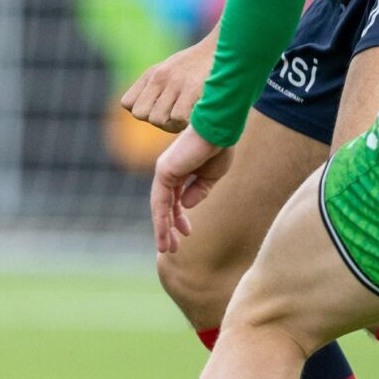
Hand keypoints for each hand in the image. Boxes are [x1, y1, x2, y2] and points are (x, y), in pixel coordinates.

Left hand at [121, 35, 214, 131]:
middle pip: (141, 114)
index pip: (128, 104)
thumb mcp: (173, 70)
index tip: (162, 108)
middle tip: (177, 115)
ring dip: (174, 125)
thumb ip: (157, 88)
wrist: (229, 46)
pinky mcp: (192, 89)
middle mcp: (160, 77)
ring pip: (158, 119)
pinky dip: (187, 123)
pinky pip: (178, 118)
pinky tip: (197, 115)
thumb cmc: (202, 65)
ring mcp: (175, 83)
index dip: (144, 111)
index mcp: (152, 73)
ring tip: (189, 115)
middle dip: (158, 121)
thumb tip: (146, 113)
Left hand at [150, 127, 235, 255]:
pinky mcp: (164, 172)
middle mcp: (168, 172)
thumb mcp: (212, 176)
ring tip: (166, 249)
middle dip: (168, 227)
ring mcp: (164, 171)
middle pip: (164, 206)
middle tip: (171, 248)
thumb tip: (186, 206)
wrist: (218, 129)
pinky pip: (160, 201)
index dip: (180, 217)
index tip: (187, 233)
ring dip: (162, 229)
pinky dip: (161, 219)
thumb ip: (199, 191)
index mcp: (179, 171)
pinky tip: (164, 233)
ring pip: (160, 207)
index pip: (174, 199)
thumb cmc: (218, 147)